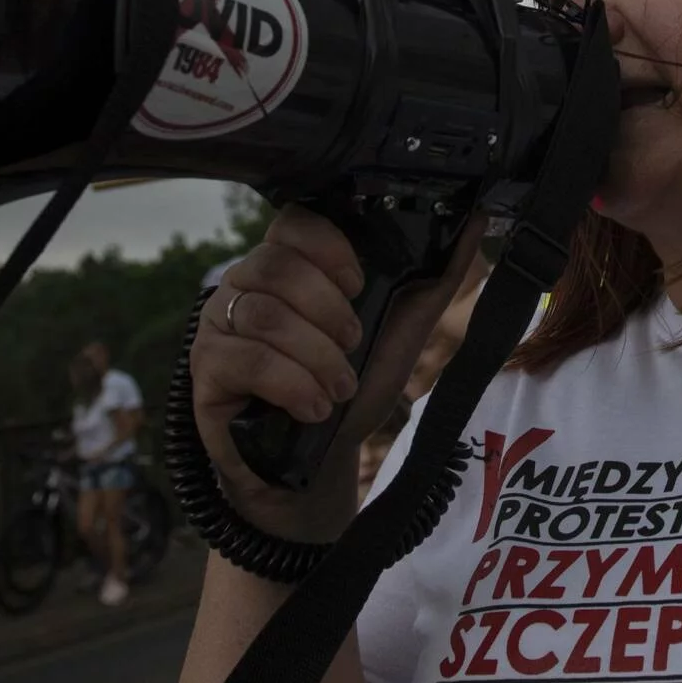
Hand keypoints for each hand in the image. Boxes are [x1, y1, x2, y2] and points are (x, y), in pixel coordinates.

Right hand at [188, 204, 486, 540]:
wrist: (316, 461)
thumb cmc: (352, 387)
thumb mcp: (401, 331)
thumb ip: (435, 277)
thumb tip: (477, 221)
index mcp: (290, 264)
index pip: (294, 221)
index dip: (329, 247)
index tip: (360, 284)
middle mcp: (246, 284)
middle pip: (277, 266)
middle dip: (328, 310)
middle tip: (352, 346)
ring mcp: (218, 324)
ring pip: (264, 315)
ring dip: (315, 355)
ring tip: (338, 387)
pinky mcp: (204, 369)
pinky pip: (245, 359)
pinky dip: (290, 384)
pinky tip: (312, 407)